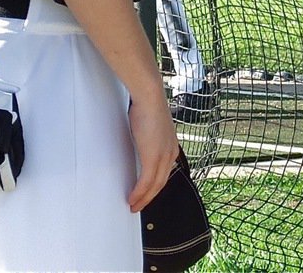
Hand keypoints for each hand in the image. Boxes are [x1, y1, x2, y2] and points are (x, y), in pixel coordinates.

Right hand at [127, 91, 179, 211]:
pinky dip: (139, 193)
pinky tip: (132, 198)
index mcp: (171, 146)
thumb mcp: (150, 125)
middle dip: (149, 197)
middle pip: (161, 183)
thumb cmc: (147, 104)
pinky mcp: (153, 157)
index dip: (154, 186)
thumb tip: (140, 139)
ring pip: (154, 186)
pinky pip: (146, 182)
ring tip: (133, 206)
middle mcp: (170, 153)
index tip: (146, 193)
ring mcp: (163, 156)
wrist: (149, 96)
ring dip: (143, 199)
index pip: (164, 173)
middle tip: (138, 205)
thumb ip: (148, 136)